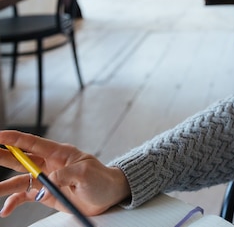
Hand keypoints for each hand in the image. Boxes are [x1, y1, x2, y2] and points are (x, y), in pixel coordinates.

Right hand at [0, 130, 129, 217]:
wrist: (109, 195)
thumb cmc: (102, 179)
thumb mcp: (86, 173)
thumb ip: (65, 176)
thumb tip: (44, 188)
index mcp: (60, 153)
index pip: (33, 143)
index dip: (15, 139)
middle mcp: (50, 164)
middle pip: (21, 159)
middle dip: (3, 156)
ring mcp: (46, 179)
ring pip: (19, 180)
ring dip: (4, 186)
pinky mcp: (45, 193)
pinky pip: (25, 197)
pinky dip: (13, 203)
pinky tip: (5, 209)